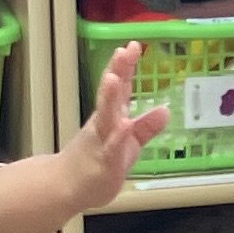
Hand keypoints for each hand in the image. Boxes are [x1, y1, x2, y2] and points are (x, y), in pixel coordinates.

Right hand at [63, 40, 169, 210]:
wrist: (68, 187)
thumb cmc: (99, 161)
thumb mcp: (130, 142)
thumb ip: (146, 127)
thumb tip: (165, 109)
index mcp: (111, 116)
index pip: (119, 87)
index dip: (125, 66)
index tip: (133, 45)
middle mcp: (104, 123)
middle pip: (110, 94)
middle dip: (117, 72)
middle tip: (123, 50)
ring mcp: (102, 141)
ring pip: (105, 116)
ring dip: (109, 97)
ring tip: (114, 78)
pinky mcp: (104, 162)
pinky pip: (111, 147)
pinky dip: (118, 136)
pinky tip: (124, 124)